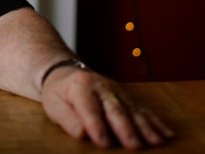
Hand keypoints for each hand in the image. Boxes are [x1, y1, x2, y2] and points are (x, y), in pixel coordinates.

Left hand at [41, 67, 174, 148]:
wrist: (66, 73)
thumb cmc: (59, 93)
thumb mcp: (53, 104)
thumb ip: (67, 119)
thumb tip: (83, 134)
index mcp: (80, 87)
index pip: (89, 109)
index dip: (97, 126)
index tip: (104, 143)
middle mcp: (102, 87)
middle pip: (115, 109)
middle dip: (126, 128)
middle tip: (134, 146)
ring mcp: (117, 91)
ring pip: (133, 110)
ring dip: (145, 127)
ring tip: (155, 142)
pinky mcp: (127, 98)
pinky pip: (143, 110)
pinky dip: (155, 122)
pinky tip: (166, 134)